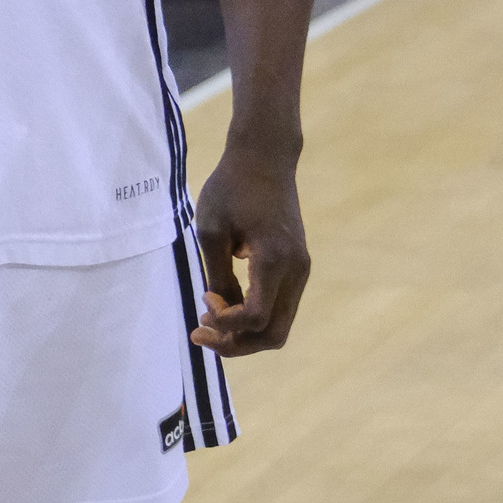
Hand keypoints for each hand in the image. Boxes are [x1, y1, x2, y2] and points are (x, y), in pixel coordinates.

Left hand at [190, 142, 308, 352]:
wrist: (265, 158)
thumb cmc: (231, 188)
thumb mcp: (212, 229)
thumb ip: (217, 274)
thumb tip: (219, 311)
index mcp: (275, 261)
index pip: (256, 317)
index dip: (225, 324)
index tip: (202, 303)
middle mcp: (296, 271)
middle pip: (274, 334)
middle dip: (237, 344)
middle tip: (201, 334)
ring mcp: (301, 270)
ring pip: (279, 324)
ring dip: (245, 333)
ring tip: (210, 323)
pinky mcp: (296, 266)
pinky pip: (279, 306)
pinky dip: (254, 316)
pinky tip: (225, 306)